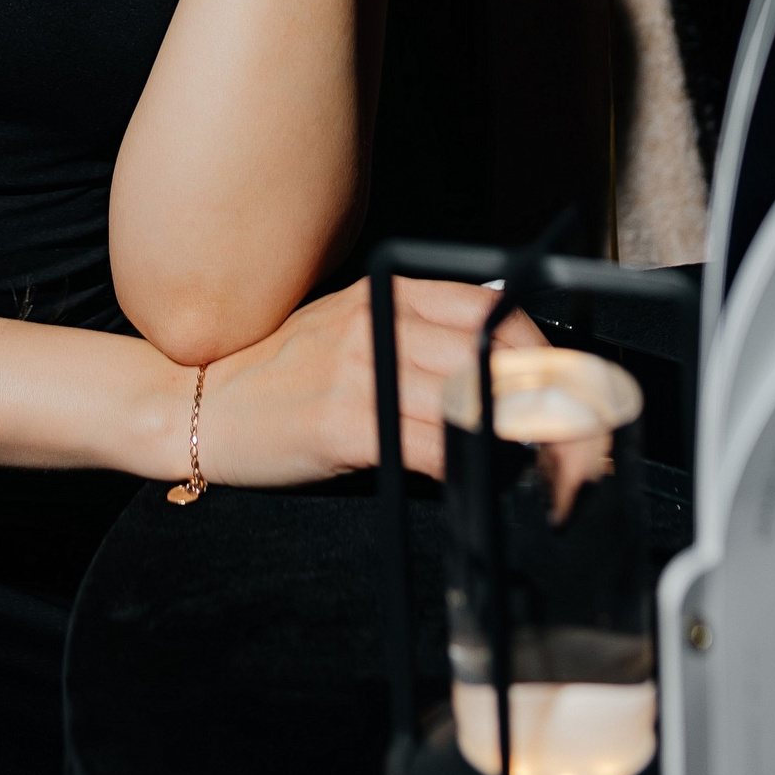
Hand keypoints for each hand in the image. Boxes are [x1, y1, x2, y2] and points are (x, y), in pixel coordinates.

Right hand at [198, 279, 547, 486]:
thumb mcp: (346, 331)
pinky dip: (469, 466)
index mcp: (384, 293)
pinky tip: (481, 481)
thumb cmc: (274, 376)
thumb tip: (492, 357)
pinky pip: (432, 444)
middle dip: (554, 408)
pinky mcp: (343, 421)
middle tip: (581, 452)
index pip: (491, 309)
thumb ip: (412, 332)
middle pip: (496, 356)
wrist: (193, 403)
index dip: (547, 354)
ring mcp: (360, 369)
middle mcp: (377, 322)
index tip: (573, 394)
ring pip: (473, 401)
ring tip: (552, 478)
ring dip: (525, 447)